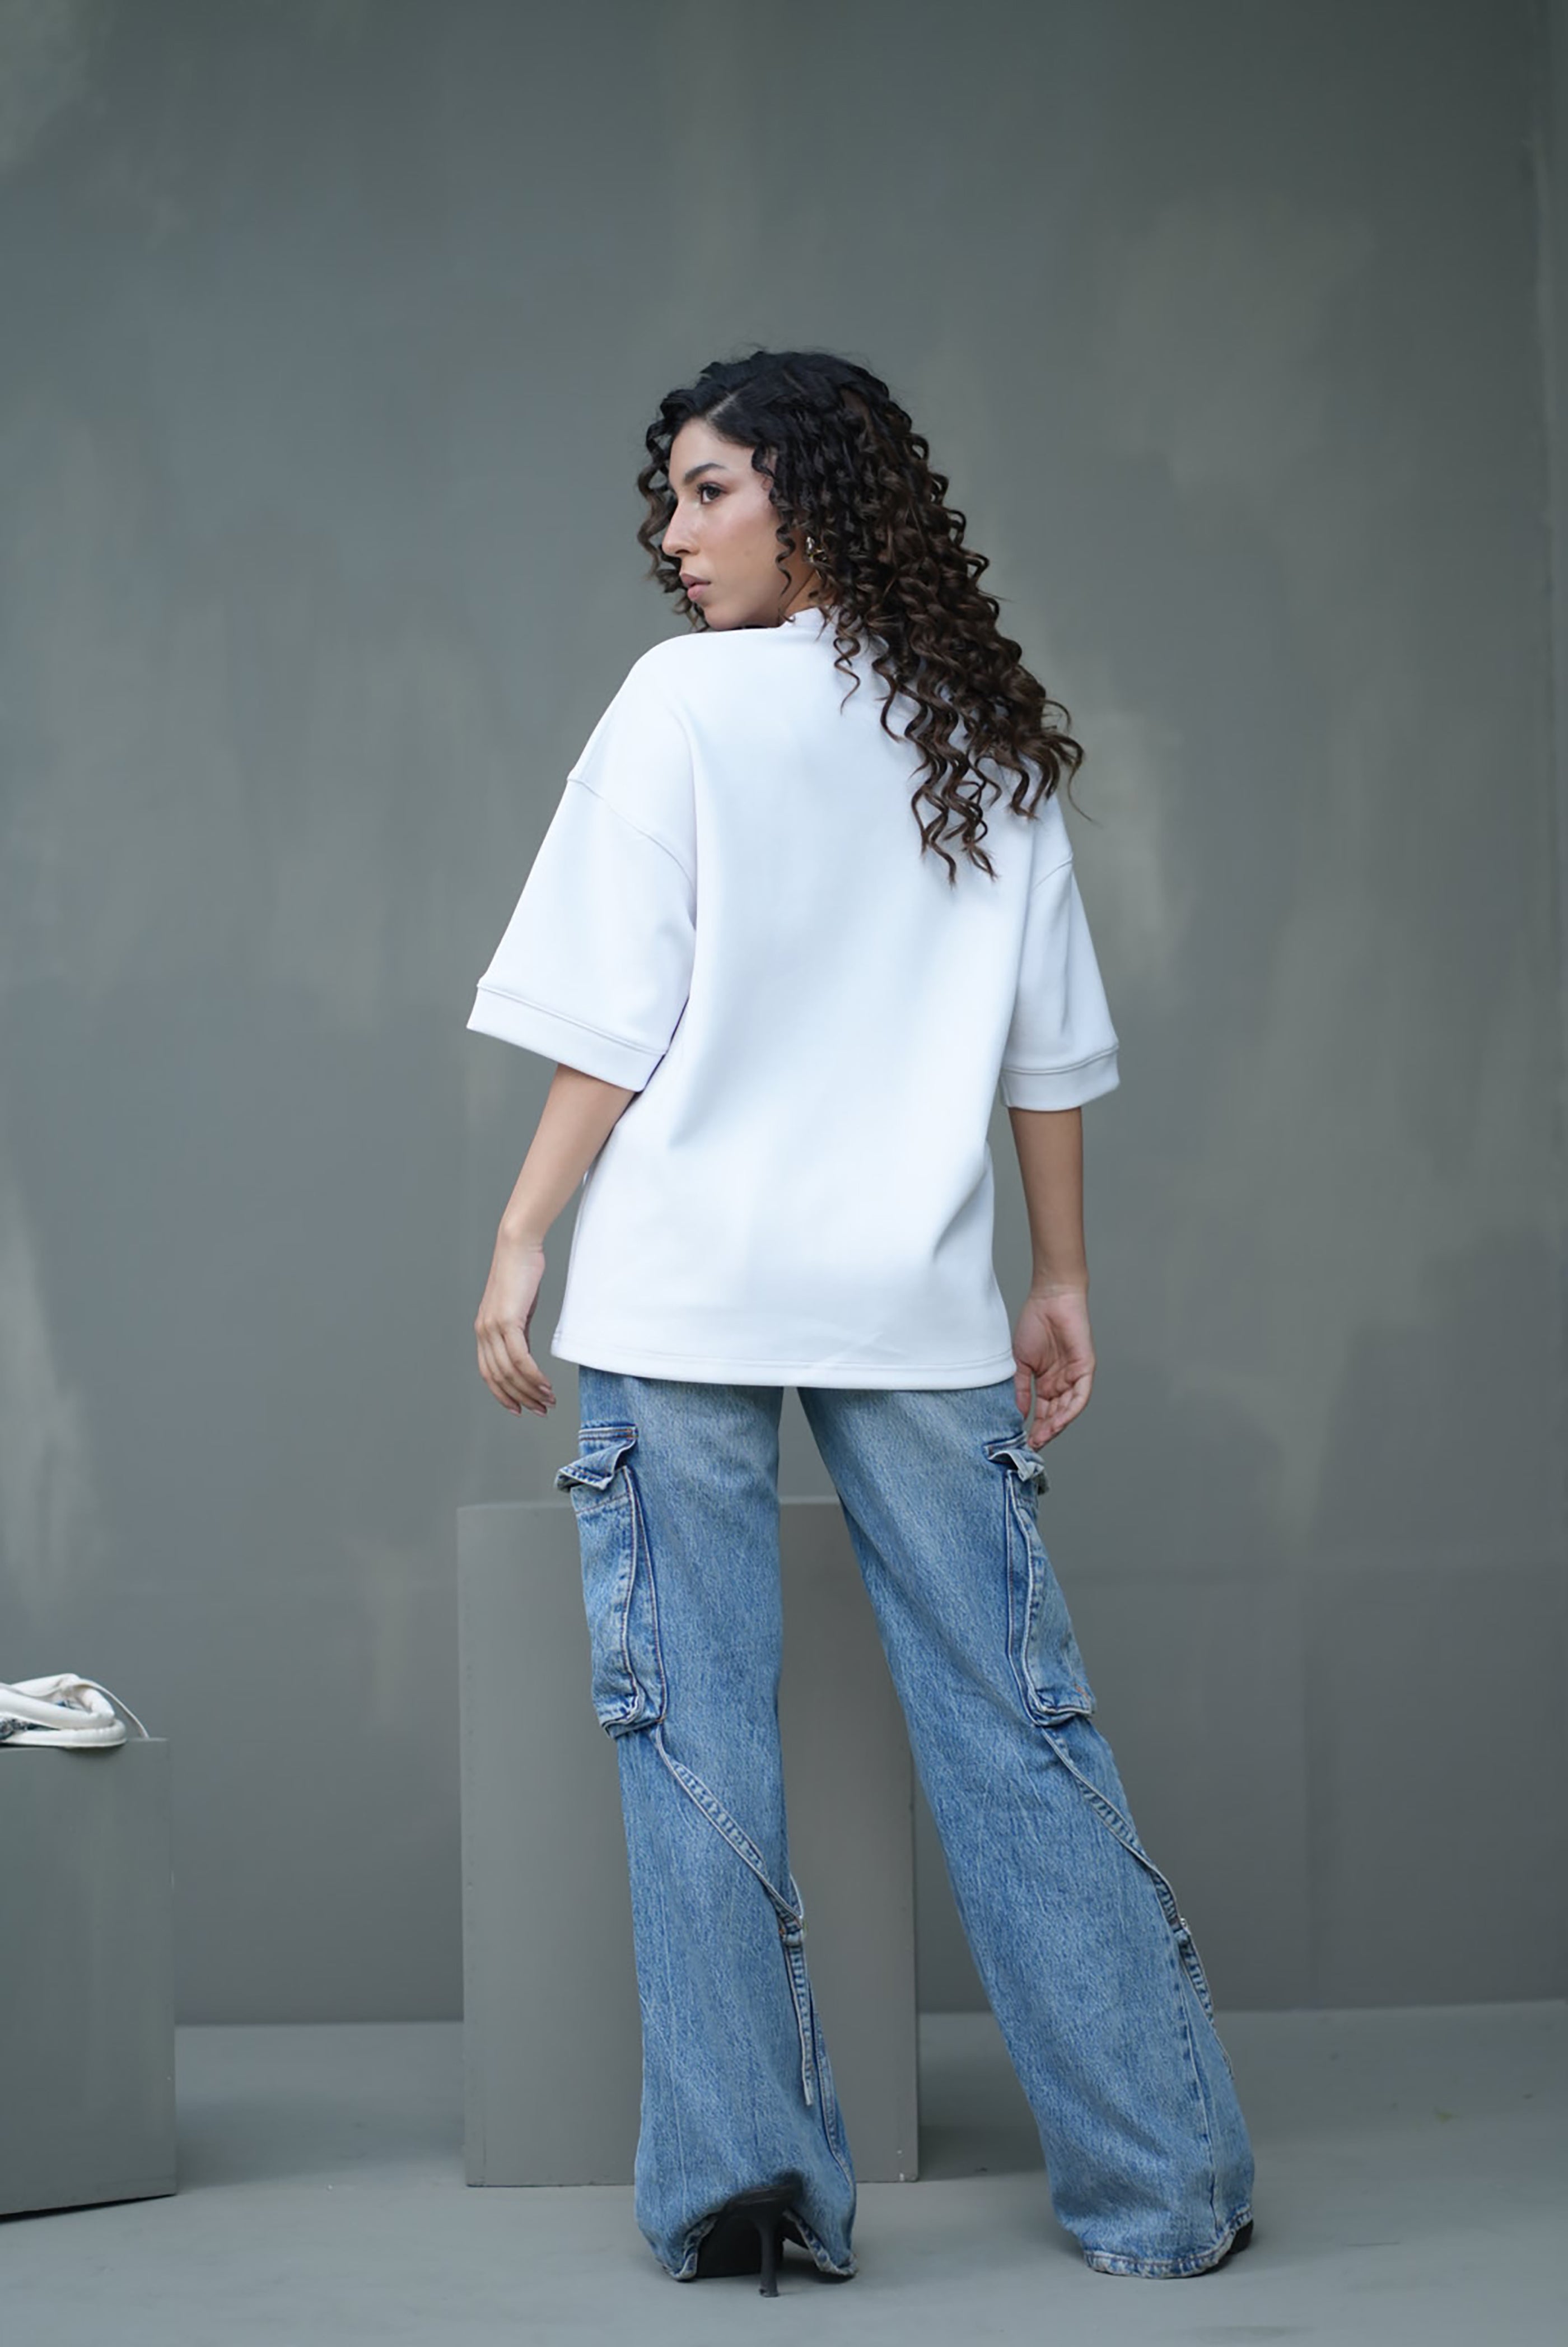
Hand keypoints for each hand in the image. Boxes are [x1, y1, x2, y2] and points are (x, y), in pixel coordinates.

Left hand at [474, 1232, 556, 1415]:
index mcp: (483, 1331)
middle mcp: (483, 1332)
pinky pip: (520, 1358)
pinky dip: (533, 1375)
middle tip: (541, 1410)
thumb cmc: (521, 1274)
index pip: (488, 1374)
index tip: (521, 1408)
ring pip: (510, 1372)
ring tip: (549, 1400)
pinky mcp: (508, 1321)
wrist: (518, 1247)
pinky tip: (546, 1384)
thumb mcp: (518, 1310)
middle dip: (521, 1398)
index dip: (503, 1395)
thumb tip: (524, 1357)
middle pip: (499, 1378)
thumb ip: (518, 1334)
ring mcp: (493, 1327)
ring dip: (531, 1390)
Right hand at [1012, 1284, 1094, 1446]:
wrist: (1049, 1300)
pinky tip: (1058, 1421)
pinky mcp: (1085, 1369)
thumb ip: (1020, 1388)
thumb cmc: (1034, 1324)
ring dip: (1057, 1425)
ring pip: (1068, 1409)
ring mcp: (1074, 1376)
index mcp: (1047, 1382)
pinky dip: (1070, 1410)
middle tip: (1033, 1445)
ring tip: (1043, 1437)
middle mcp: (1062, 1383)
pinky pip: (1080, 1395)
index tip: (1024, 1442)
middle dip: (1045, 1431)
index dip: (1035, 1427)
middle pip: (1056, 1414)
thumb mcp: (1020, 1362)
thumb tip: (1017, 1413)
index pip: (1043, 1411)